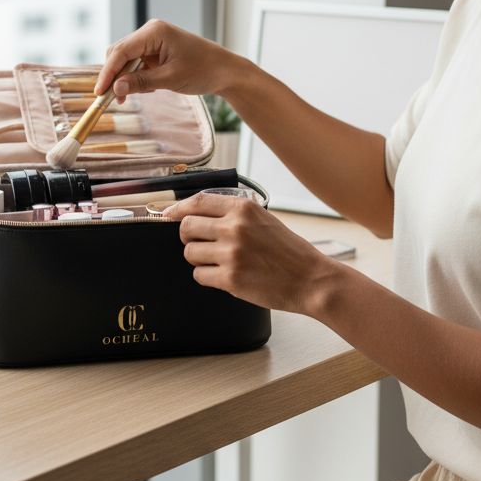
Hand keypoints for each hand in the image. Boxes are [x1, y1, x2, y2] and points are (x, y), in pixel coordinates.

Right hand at [94, 20, 242, 99]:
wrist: (225, 71)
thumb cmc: (203, 70)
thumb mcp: (170, 79)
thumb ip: (141, 82)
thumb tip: (115, 87)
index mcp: (154, 32)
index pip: (121, 50)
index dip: (108, 72)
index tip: (100, 92)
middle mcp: (150, 32)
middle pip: (119, 53)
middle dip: (115, 76)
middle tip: (112, 99)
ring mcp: (153, 42)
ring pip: (126, 60)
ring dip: (126, 79)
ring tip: (132, 96)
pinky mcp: (156, 52)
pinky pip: (137, 65)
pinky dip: (137, 78)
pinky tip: (149, 89)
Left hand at [164, 192, 336, 313]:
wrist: (311, 279)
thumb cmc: (289, 251)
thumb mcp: (264, 220)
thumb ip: (234, 215)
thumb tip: (197, 214)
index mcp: (243, 208)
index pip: (197, 201)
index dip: (178, 209)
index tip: (169, 215)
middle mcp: (234, 227)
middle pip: (186, 227)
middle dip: (189, 237)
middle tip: (201, 244)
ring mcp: (231, 253)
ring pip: (190, 252)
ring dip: (199, 259)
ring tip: (218, 262)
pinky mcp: (230, 278)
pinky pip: (199, 275)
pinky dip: (207, 276)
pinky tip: (224, 275)